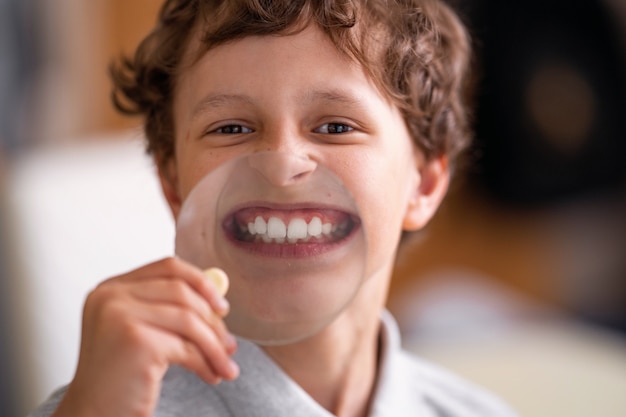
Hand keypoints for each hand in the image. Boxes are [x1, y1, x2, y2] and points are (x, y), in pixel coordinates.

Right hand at [52, 257, 238, 416]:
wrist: (93, 414)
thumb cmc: (118, 377)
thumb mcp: (141, 332)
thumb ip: (171, 310)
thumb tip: (220, 303)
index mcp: (111, 288)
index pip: (168, 267)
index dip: (202, 283)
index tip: (222, 306)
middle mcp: (112, 297)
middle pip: (183, 292)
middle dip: (213, 321)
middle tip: (229, 344)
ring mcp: (121, 316)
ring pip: (189, 320)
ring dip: (214, 345)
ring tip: (225, 364)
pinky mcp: (136, 341)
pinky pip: (186, 346)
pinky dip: (205, 362)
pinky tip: (211, 375)